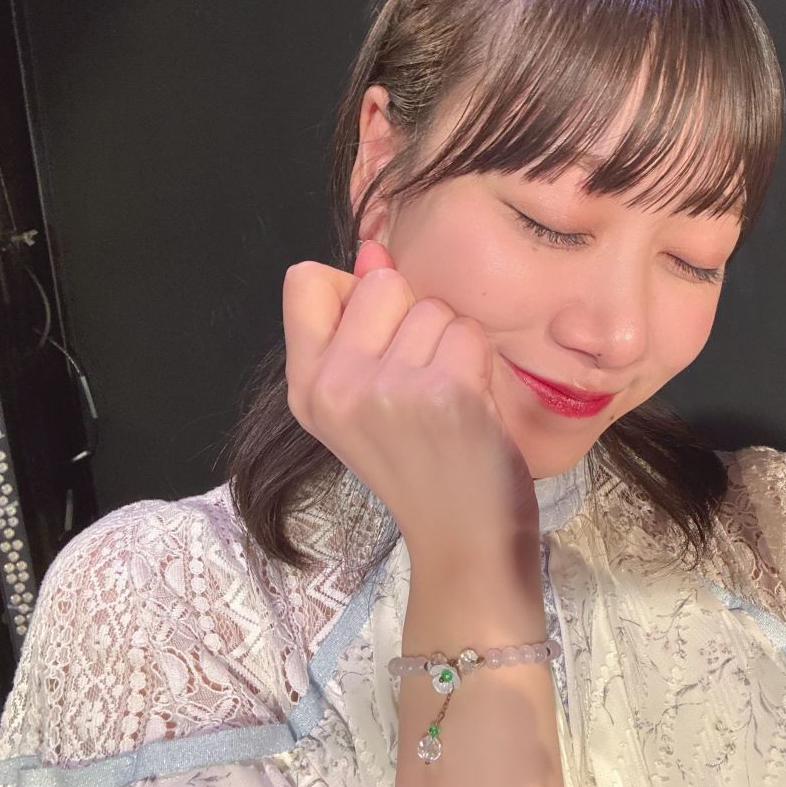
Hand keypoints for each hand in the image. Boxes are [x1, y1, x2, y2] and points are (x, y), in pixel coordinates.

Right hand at [282, 240, 539, 570]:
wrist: (461, 539)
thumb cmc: (421, 465)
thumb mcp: (365, 400)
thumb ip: (359, 322)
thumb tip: (372, 246)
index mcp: (306, 388)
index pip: (306, 281)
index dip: (355, 294)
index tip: (379, 341)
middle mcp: (335, 387)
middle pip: (381, 282)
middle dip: (414, 318)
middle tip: (423, 381)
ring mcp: (387, 390)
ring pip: (432, 307)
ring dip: (452, 345)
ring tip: (449, 400)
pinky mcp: (443, 393)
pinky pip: (467, 332)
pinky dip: (480, 363)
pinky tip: (472, 407)